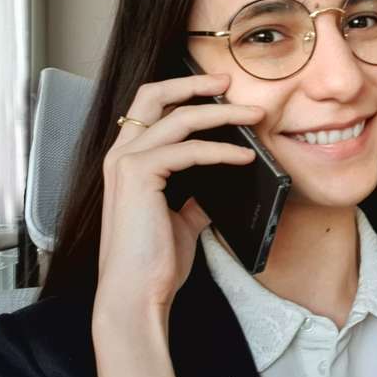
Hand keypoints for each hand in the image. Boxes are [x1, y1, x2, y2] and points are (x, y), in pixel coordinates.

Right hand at [93, 73, 262, 376]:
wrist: (137, 294)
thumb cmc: (154, 262)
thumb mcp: (182, 220)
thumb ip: (195, 196)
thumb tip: (221, 183)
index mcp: (128, 160)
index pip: (152, 109)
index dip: (184, 94)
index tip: (220, 91)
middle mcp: (121, 154)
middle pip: (153, 95)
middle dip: (194, 83)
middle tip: (230, 82)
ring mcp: (126, 162)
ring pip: (179, 117)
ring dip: (222, 113)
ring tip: (255, 116)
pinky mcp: (138, 175)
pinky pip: (189, 149)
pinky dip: (222, 150)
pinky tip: (245, 156)